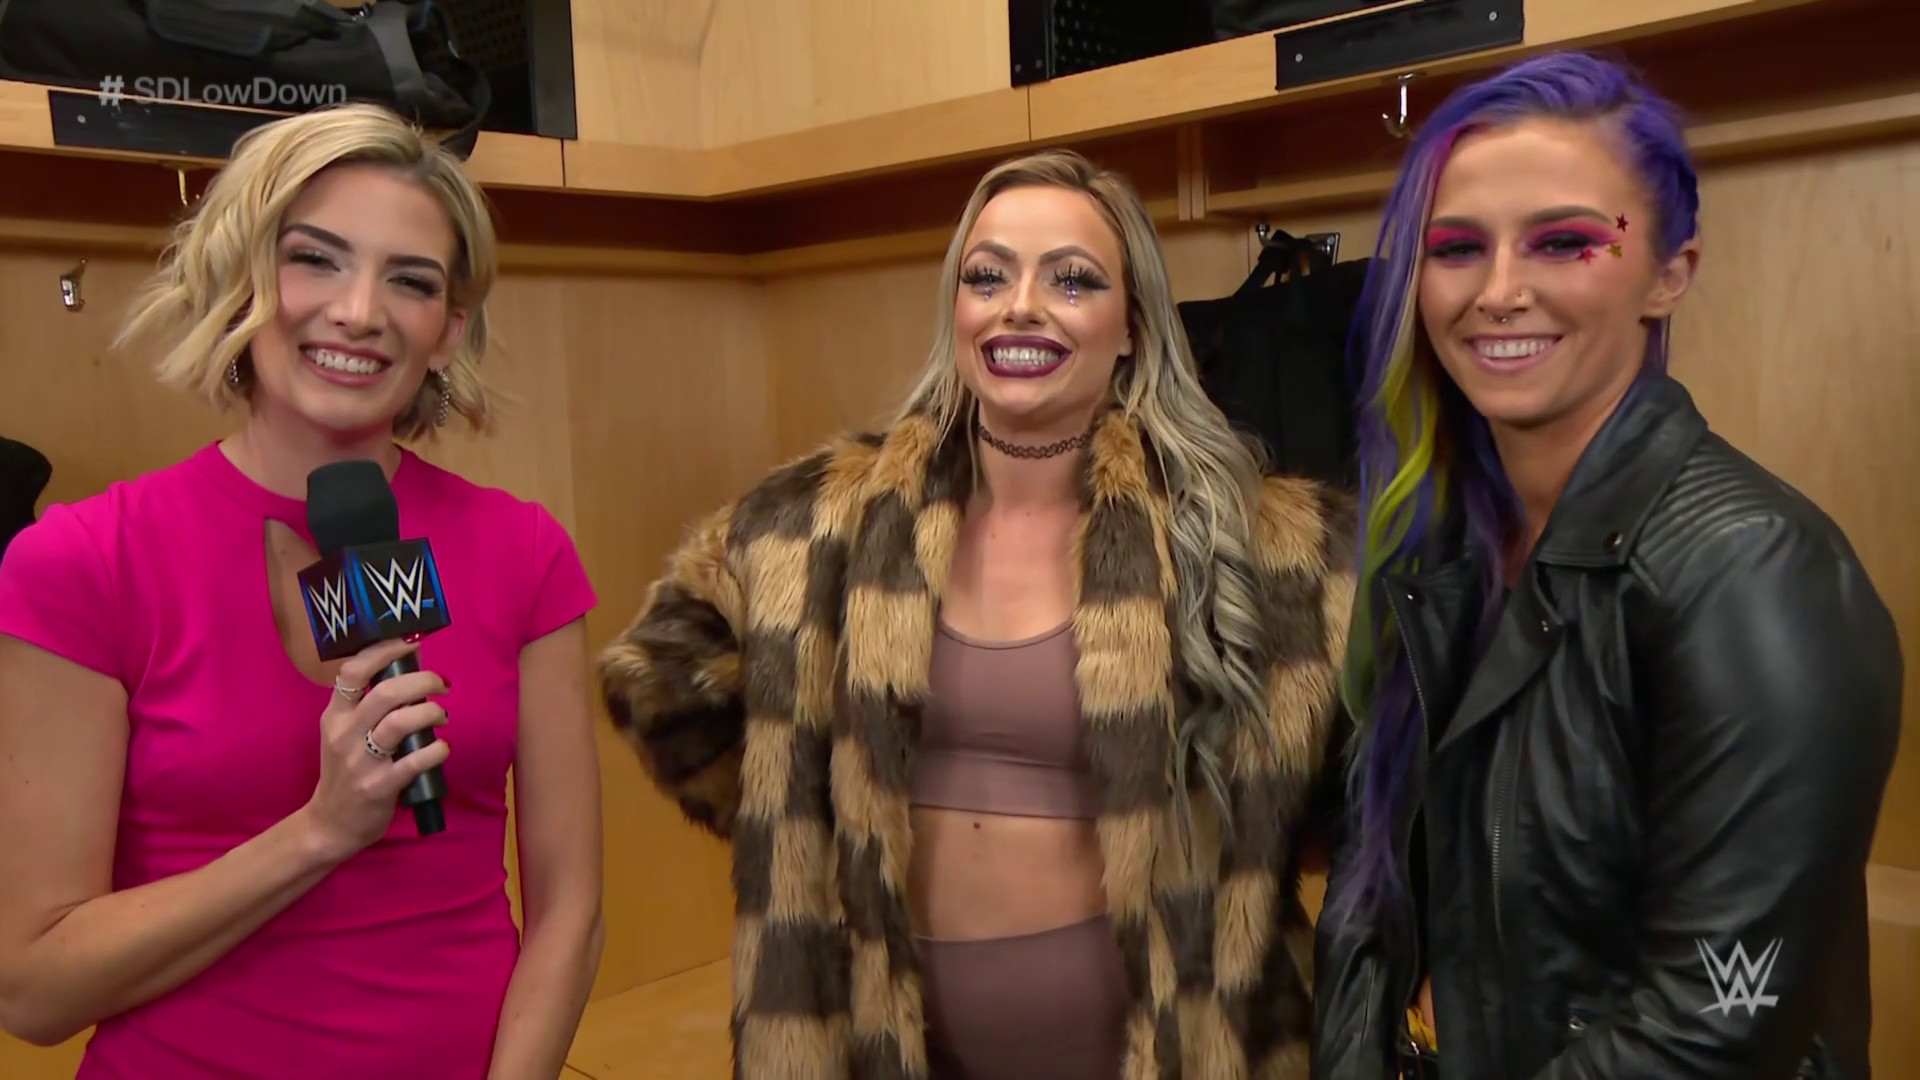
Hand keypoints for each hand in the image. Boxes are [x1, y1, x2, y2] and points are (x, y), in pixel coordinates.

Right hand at [300, 638, 449, 859]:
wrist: (330, 823)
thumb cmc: (345, 771)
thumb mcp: (344, 733)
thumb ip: (367, 706)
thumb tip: (409, 673)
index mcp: (335, 715)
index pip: (353, 670)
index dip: (384, 651)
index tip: (411, 644)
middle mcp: (344, 733)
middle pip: (386, 692)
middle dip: (423, 681)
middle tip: (441, 684)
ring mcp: (360, 761)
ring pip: (400, 722)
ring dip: (431, 713)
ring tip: (441, 716)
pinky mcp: (378, 786)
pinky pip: (414, 761)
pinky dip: (436, 751)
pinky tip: (442, 748)